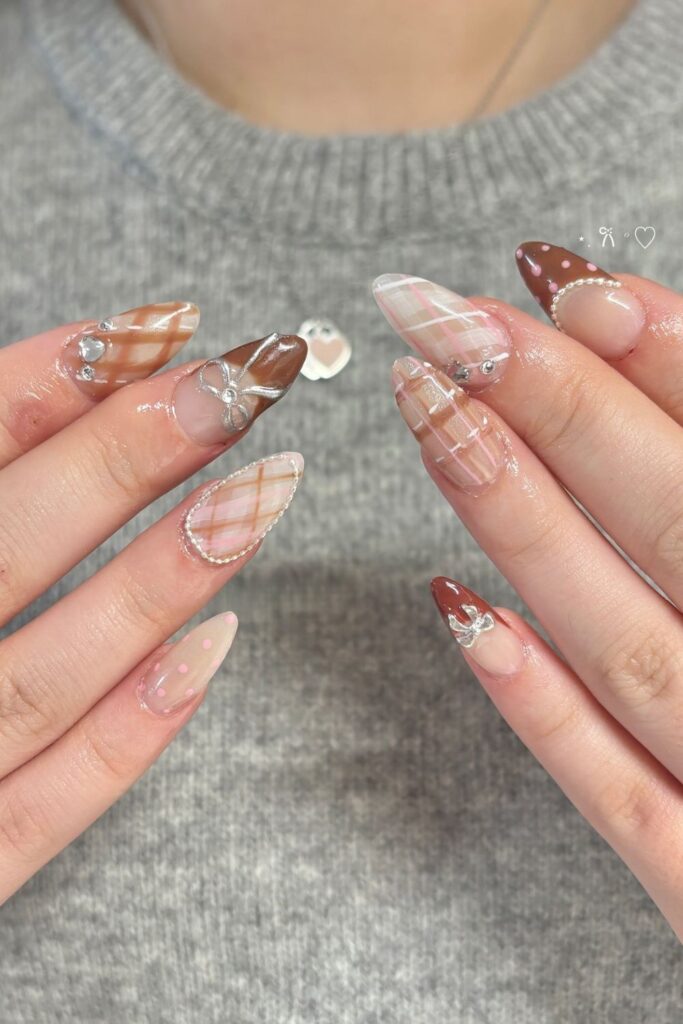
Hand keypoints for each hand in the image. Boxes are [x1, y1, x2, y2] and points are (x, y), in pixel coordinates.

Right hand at [0, 303, 304, 901]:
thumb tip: (57, 391)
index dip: (41, 386)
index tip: (154, 328)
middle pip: (5, 547)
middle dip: (123, 459)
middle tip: (236, 386)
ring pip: (41, 677)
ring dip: (157, 583)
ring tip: (261, 494)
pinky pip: (45, 811)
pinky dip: (128, 736)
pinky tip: (213, 649)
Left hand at [374, 246, 682, 939]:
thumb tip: (642, 336)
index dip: (677, 359)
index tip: (574, 287)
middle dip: (564, 414)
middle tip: (448, 322)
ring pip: (631, 645)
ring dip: (525, 527)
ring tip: (432, 419)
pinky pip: (627, 802)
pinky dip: (544, 712)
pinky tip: (459, 613)